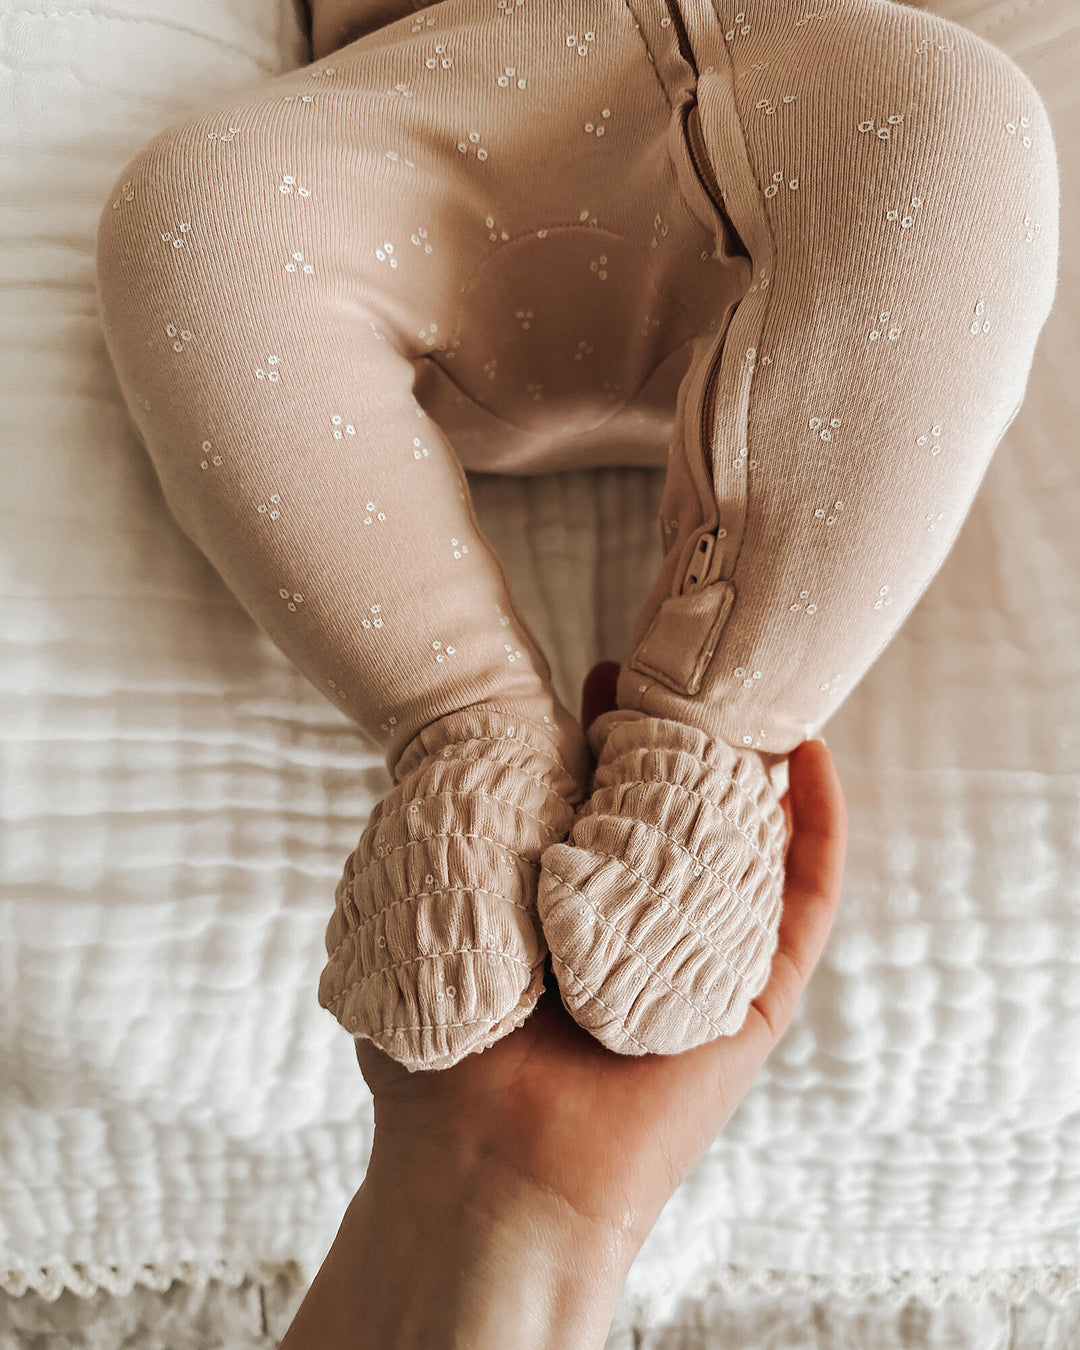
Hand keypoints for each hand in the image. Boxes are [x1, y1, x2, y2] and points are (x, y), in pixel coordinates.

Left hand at [355, 659, 847, 1256]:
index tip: (599, 675)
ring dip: (752, 761)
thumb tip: (432, 766)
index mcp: (572, 916)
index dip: (609, 737)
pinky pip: (805, 901)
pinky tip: (811, 755)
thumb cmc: (439, 1065)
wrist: (487, 1178)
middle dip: (680, 734)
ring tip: (746, 683)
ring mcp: (705, 959)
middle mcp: (643, 930)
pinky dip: (818, 827)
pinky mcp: (758, 998)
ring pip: (750, 841)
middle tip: (670, 662)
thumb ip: (430, 857)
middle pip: (684, 812)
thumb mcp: (422, 932)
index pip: (608, 806)